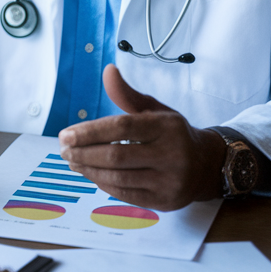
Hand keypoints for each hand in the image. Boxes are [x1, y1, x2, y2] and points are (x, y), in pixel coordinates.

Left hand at [57, 65, 225, 210]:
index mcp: (166, 127)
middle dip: (83, 153)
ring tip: (72, 161)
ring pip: (118, 177)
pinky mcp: (164, 200)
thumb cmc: (172, 134)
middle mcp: (171, 154)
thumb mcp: (155, 110)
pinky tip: (90, 174)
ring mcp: (169, 180)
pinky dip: (103, 184)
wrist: (206, 165)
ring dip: (89, 170)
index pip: (121, 127)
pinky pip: (125, 194)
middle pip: (116, 155)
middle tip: (63, 150)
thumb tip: (108, 71)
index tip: (66, 134)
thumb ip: (127, 95)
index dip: (90, 131)